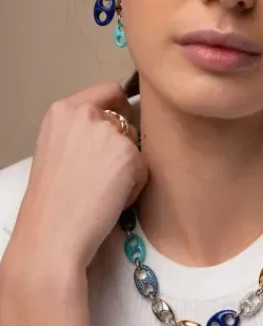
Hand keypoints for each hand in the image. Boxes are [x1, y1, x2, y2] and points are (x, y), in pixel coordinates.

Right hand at [7, 81, 147, 269]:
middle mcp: (85, 113)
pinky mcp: (129, 155)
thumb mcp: (59, 148)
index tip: (119, 129)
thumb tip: (121, 126)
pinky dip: (136, 185)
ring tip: (106, 189)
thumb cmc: (54, 200)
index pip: (110, 90)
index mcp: (62, 110)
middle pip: (128, 118)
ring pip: (138, 144)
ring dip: (130, 165)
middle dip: (125, 143)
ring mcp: (109, 132)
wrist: (52, 235)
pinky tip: (113, 200)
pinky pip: (146, 168)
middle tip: (105, 172)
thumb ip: (85, 130)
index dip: (120, 109)